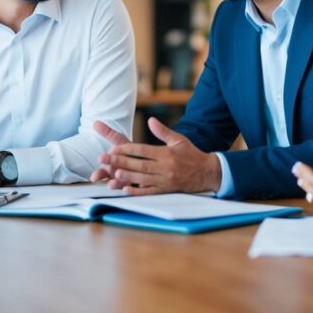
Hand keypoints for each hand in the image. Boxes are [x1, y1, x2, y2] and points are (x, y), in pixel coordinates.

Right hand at [90, 120, 131, 188]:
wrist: (141, 165)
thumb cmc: (129, 152)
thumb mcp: (121, 141)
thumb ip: (109, 133)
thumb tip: (95, 122)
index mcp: (114, 159)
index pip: (107, 157)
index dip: (105, 157)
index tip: (100, 157)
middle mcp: (115, 170)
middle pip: (109, 172)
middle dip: (103, 172)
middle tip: (98, 173)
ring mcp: (122, 179)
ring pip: (116, 183)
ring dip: (113, 183)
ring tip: (111, 184)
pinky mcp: (130, 188)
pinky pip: (128, 191)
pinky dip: (126, 191)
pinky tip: (126, 190)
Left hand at [97, 117, 220, 195]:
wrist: (208, 172)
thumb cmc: (192, 154)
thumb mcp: (179, 139)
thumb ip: (163, 131)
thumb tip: (150, 120)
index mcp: (167, 153)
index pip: (143, 150)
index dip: (127, 150)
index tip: (113, 148)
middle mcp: (166, 167)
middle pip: (139, 164)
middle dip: (120, 162)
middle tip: (104, 160)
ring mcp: (166, 180)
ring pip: (142, 178)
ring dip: (127, 176)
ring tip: (113, 173)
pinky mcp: (167, 190)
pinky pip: (150, 191)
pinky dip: (137, 191)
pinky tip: (125, 189)